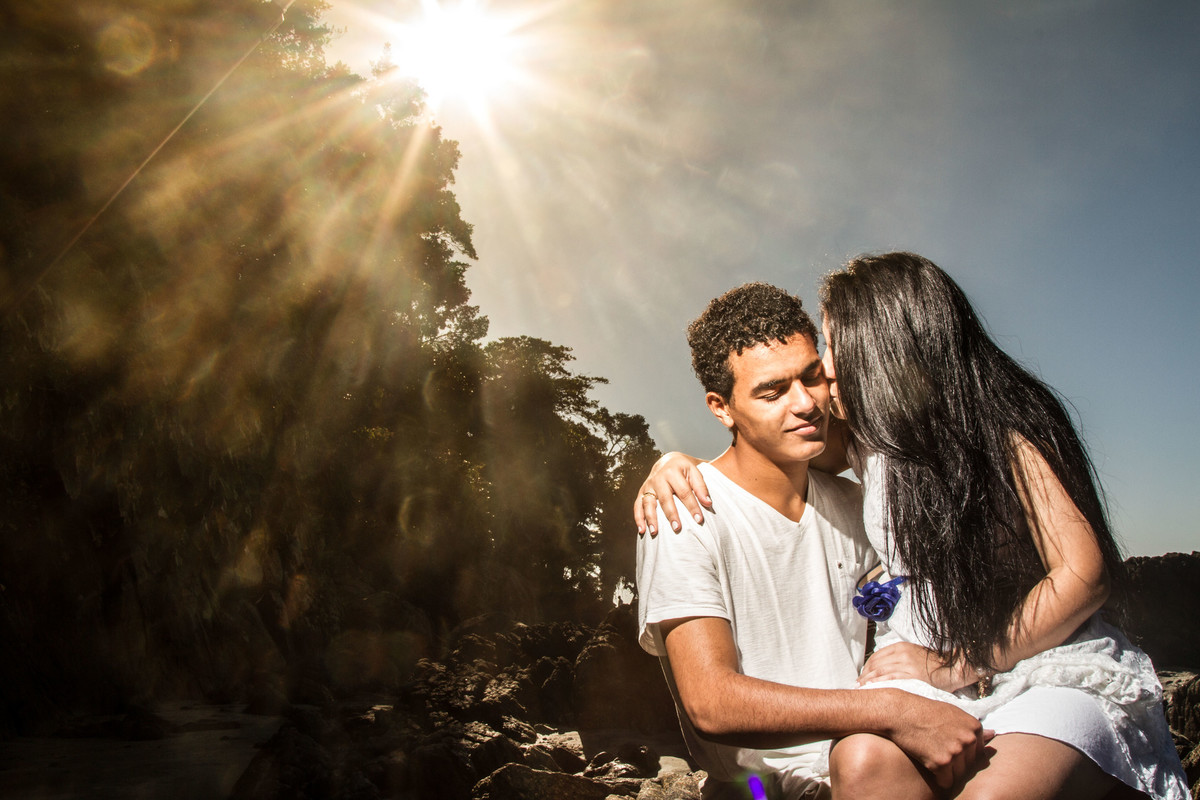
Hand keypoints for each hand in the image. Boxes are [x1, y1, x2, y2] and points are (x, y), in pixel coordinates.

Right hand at [634, 452, 709, 534]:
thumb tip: (708, 503)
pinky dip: (638, 518)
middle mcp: (658, 478)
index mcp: (673, 471)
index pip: (684, 491)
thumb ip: (701, 487)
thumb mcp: (694, 472)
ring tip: (655, 533)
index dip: (692, 506)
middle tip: (677, 528)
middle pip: (665, 498)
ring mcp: (648, 486)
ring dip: (651, 518)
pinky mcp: (642, 492)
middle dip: (671, 514)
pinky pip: (638, 506)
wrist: (667, 462)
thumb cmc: (684, 470)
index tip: (699, 520)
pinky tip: (642, 531)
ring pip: (648, 503)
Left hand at [859, 643, 973, 692]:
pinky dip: (879, 685)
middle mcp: (902, 654)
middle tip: (858, 687)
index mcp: (900, 647)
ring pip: (880, 673)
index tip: (861, 678)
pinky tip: (874, 691)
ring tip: (862, 691)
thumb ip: (898, 659)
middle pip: (875, 665)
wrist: (954, 667)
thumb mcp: (913, 654)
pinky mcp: (914, 676)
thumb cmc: (934, 664)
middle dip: (864, 677)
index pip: (875, 657)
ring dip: (868, 682)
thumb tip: (880, 670)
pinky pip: (891, 680)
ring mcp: (907, 664)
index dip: (866, 669)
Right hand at [882, 690, 993, 789]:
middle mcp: (968, 739)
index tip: (948, 746)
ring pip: (959, 775)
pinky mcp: (942, 763)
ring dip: (947, 771)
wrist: (899, 712)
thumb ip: (971, 727)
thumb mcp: (952, 713)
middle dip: (955, 763)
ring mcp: (956, 751)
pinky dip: (937, 778)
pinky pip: (946, 782)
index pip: (978, 753)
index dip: (962, 753)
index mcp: (974, 727)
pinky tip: (928, 762)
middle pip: (969, 766)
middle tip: (938, 750)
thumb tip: (994, 735)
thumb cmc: (924, 711)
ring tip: (932, 754)